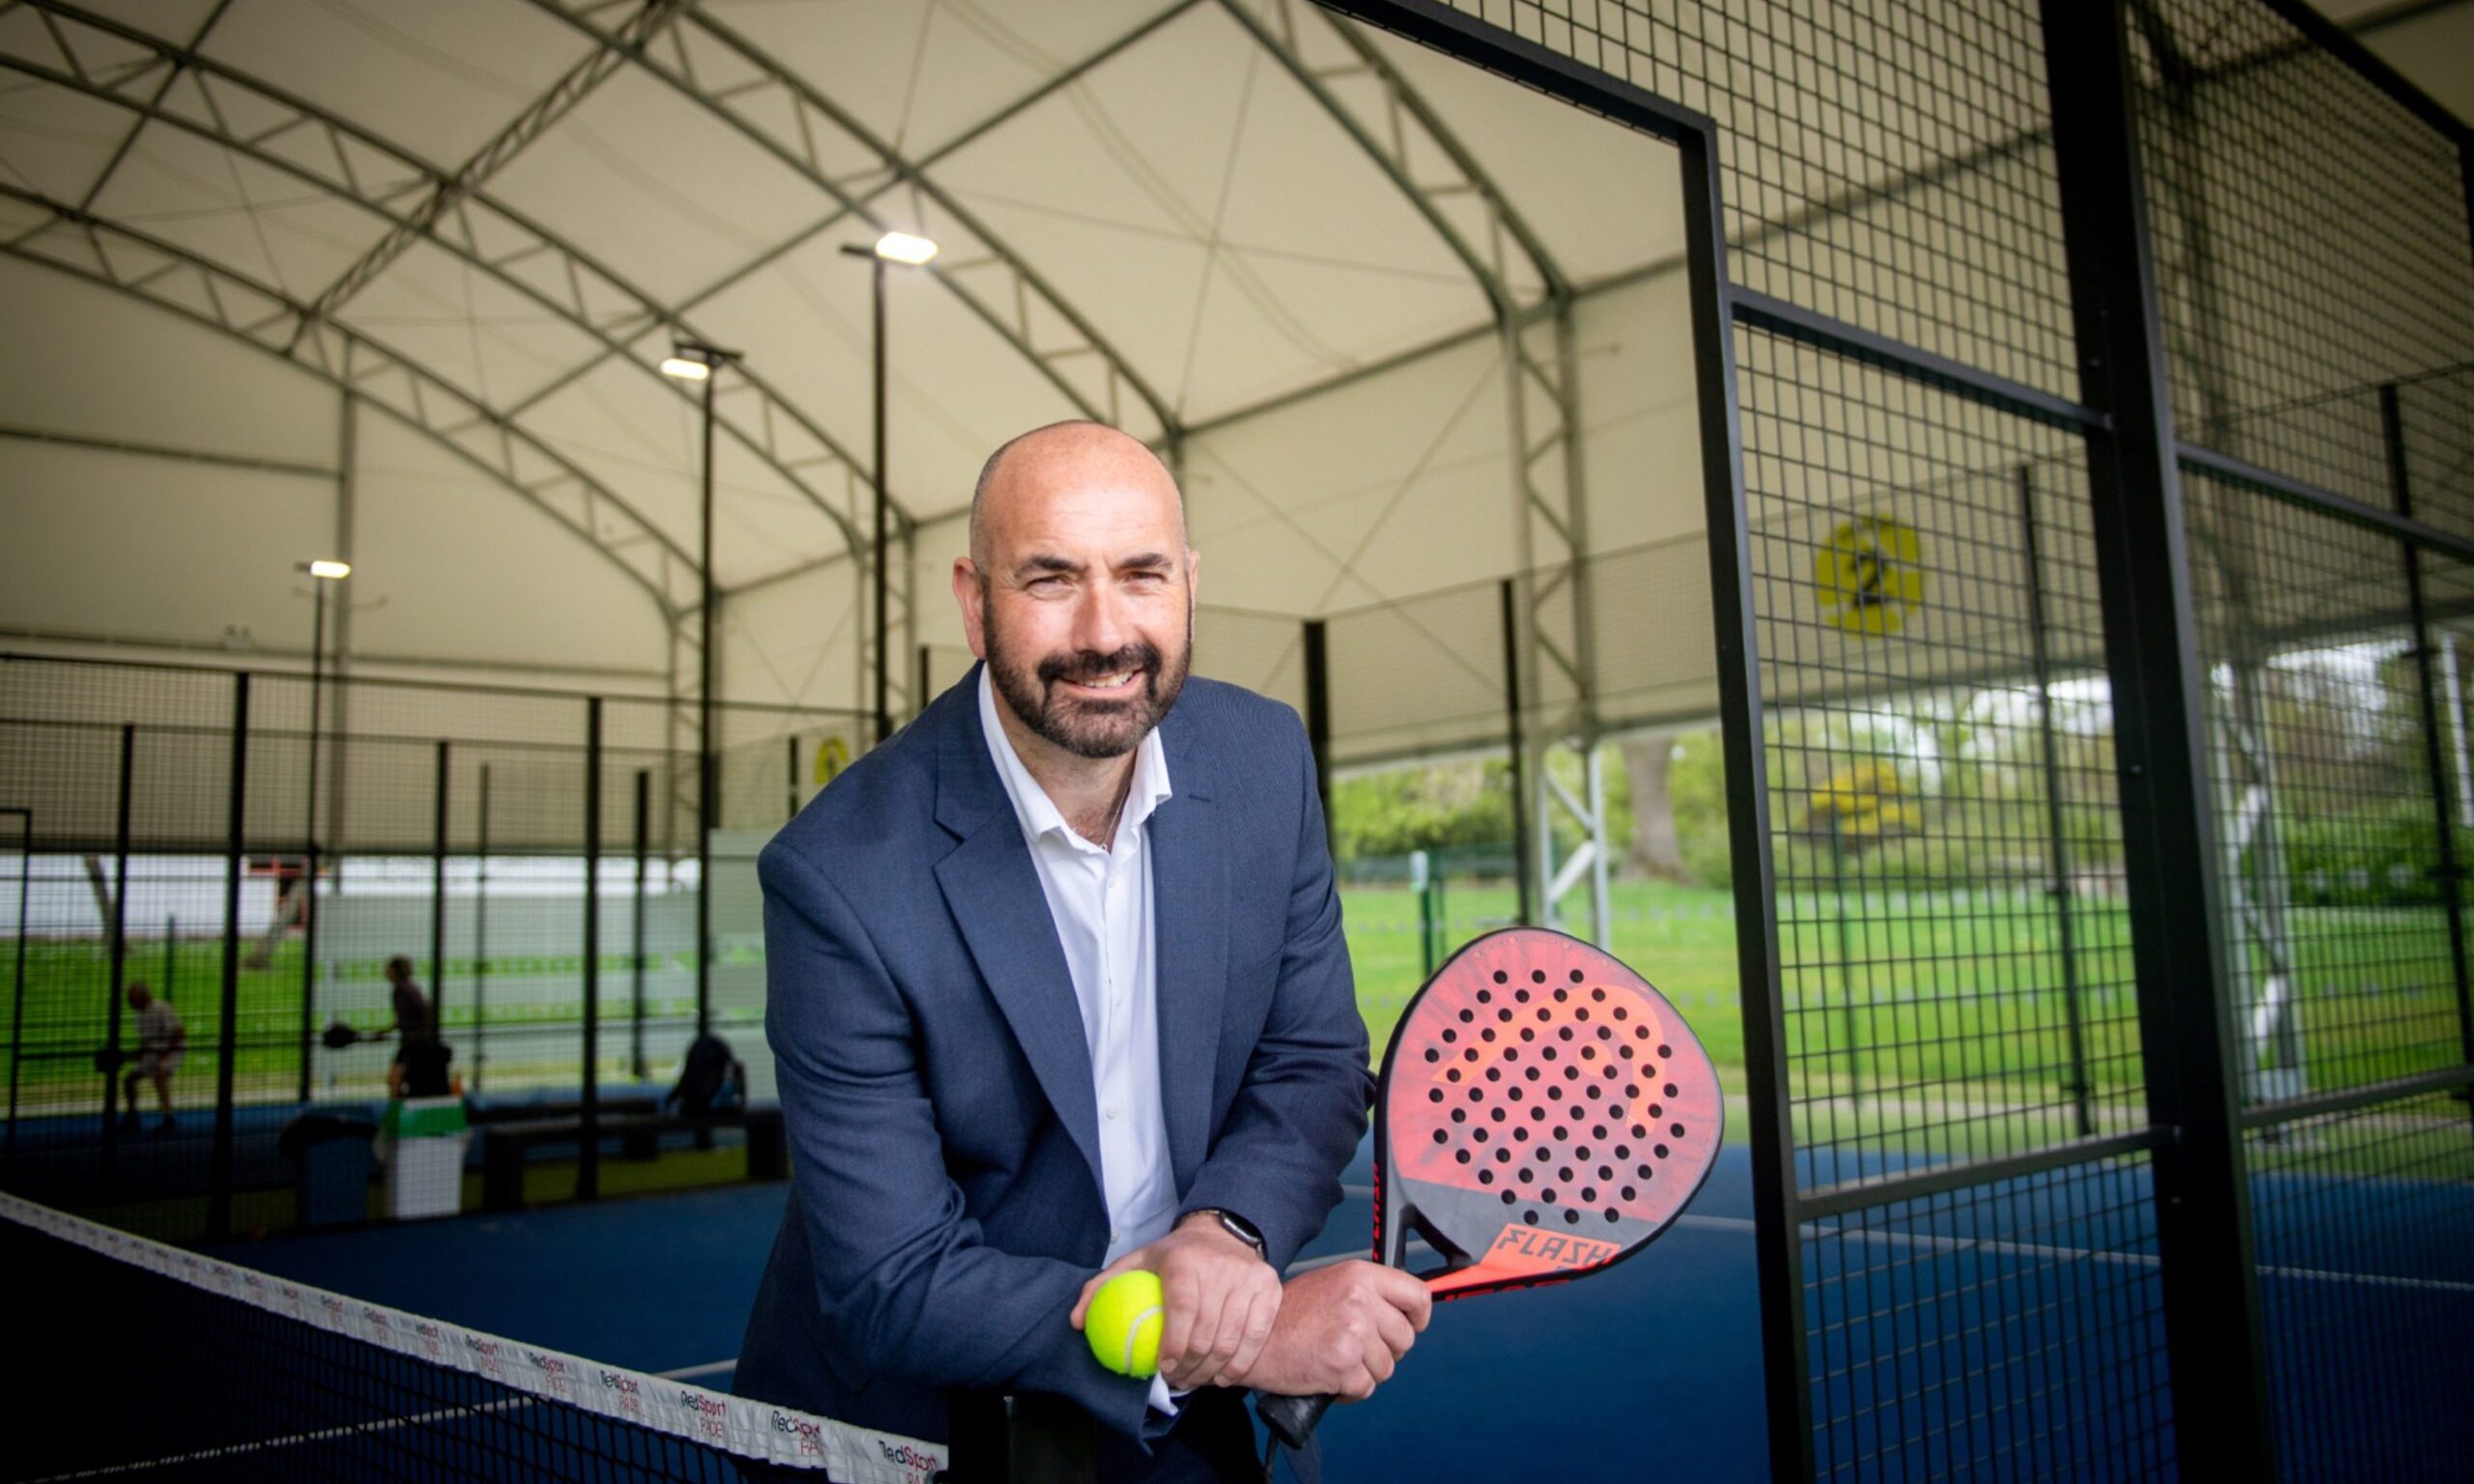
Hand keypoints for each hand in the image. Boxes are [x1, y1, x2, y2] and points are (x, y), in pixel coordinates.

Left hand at [1071, 1214, 1281, 1389]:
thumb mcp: (1135, 1262)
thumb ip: (1102, 1289)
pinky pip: (1257, 1336)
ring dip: (1212, 1371)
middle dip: (1190, 1367)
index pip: (1181, 1311)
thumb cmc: (1174, 1256)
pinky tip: (1223, 1377)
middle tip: (1177, 1380)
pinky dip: (1241, 1364)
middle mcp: (1221, 1268)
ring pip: (1233, 1339)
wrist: (1223, 1232)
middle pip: (1207, 1332)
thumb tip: (1075, 1322)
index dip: (1172, 1346)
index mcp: (1185, 1261)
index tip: (1163, 1368)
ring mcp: (1250, 1279)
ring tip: (1196, 1380)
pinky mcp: (1271, 1289)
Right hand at [1240, 1260, 1430, 1401]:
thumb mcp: (1331, 1283)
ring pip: (1386, 1367)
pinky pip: (1366, 1388)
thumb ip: (1367, 1293)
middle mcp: (1361, 1301)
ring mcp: (1354, 1334)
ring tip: (1336, 1359)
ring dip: (1365, 1371)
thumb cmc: (1288, 1314)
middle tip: (1356, 1348)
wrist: (1253, 1339)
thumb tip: (1403, 1311)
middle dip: (1386, 1350)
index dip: (1419, 1316)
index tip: (1413, 1325)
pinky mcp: (1344, 1366)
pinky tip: (1329, 1376)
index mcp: (1360, 1276)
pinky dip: (1349, 1390)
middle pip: (1405, 1338)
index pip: (1417, 1295)